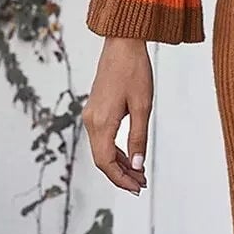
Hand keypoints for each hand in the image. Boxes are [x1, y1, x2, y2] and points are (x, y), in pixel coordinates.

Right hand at [83, 36, 152, 194]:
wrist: (122, 45)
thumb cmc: (135, 72)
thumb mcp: (142, 107)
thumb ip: (138, 137)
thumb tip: (138, 166)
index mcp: (101, 122)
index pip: (106, 162)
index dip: (121, 179)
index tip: (138, 188)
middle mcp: (91, 121)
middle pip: (102, 160)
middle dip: (121, 175)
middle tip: (142, 185)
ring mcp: (91, 116)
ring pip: (102, 151)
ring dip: (120, 165)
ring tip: (140, 175)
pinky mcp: (95, 111)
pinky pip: (103, 139)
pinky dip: (116, 152)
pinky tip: (131, 157)